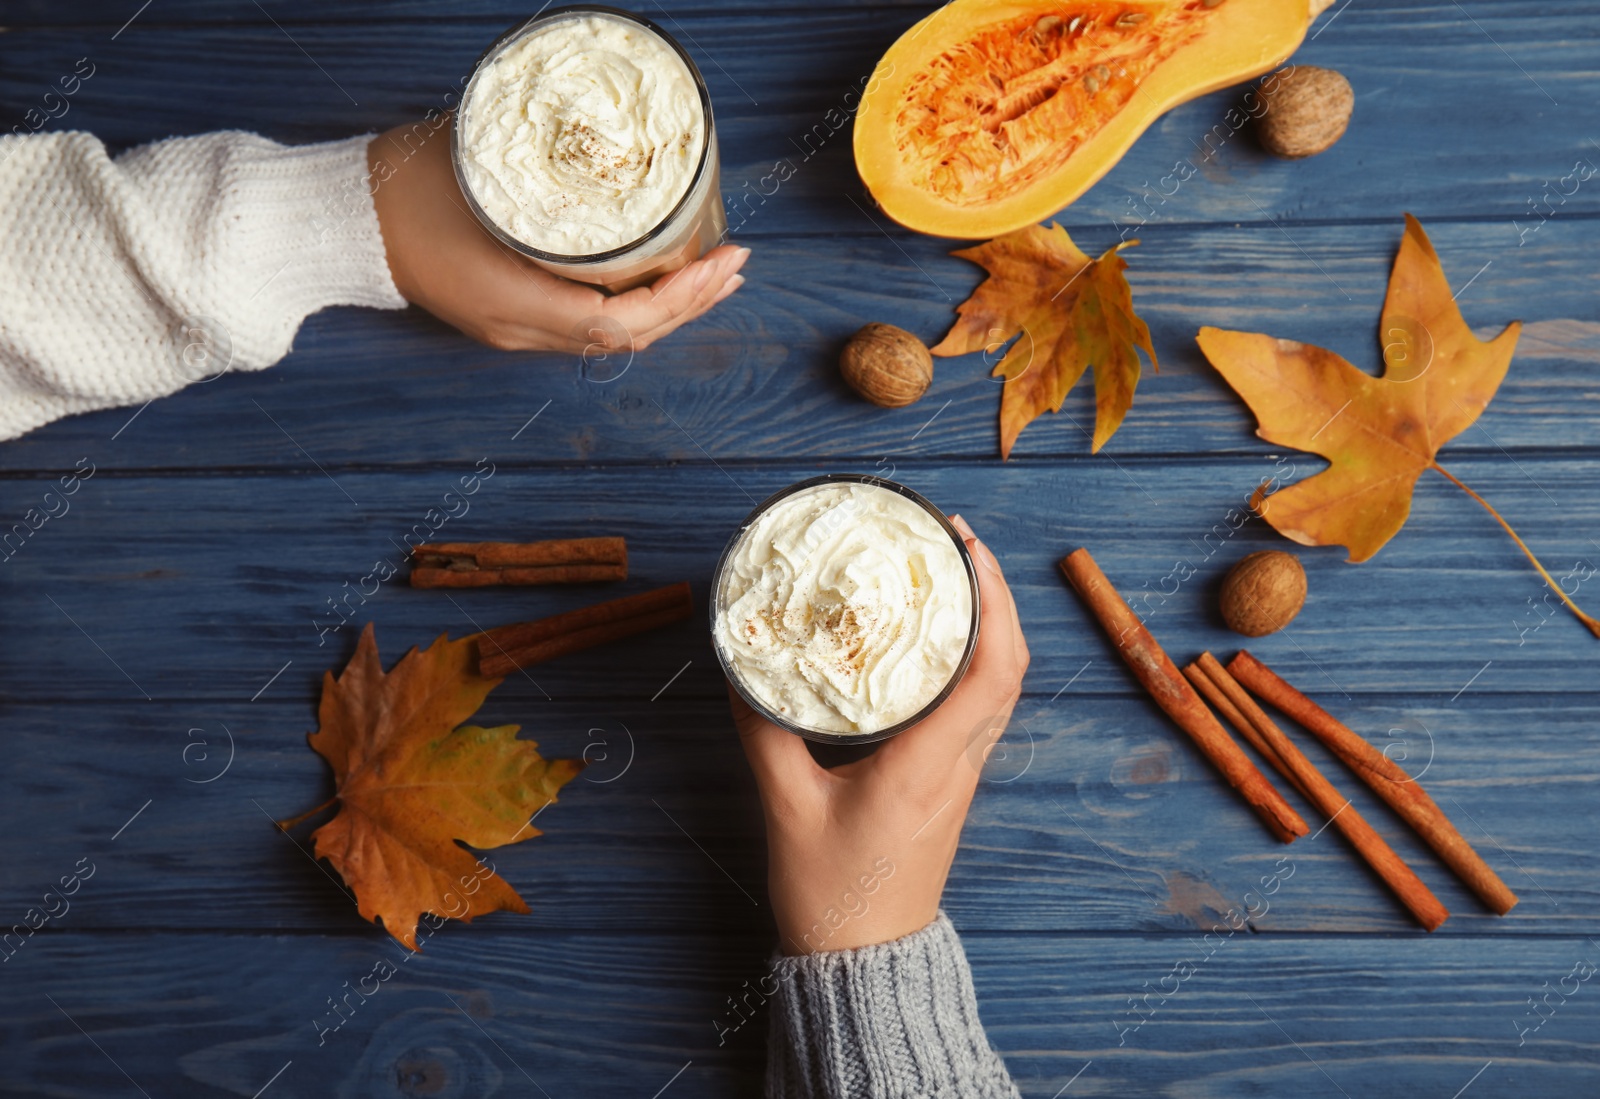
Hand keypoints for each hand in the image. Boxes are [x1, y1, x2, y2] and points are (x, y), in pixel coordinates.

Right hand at [366, 118, 746, 351]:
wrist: (341, 224)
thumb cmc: (399, 190)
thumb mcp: (480, 166)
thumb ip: (545, 165)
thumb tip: (610, 140)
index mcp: (514, 302)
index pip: (619, 322)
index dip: (679, 298)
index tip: (720, 262)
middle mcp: (520, 329)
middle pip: (627, 337)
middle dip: (690, 303)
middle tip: (736, 265)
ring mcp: (514, 329)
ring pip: (611, 336)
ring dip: (668, 308)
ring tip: (714, 276)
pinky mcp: (510, 316)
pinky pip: (588, 323)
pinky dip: (633, 304)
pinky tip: (657, 280)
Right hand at [729, 514, 1029, 954]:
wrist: (865, 963)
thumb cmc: (830, 895)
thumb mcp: (785, 808)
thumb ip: (766, 735)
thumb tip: (746, 671)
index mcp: (927, 766)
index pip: (989, 672)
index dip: (991, 602)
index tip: (965, 548)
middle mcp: (958, 765)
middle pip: (1010, 667)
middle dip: (996, 595)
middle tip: (956, 542)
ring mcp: (961, 776)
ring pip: (1001, 687)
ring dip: (991, 625)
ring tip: (951, 577)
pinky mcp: (950, 784)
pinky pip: (979, 707)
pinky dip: (973, 661)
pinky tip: (937, 642)